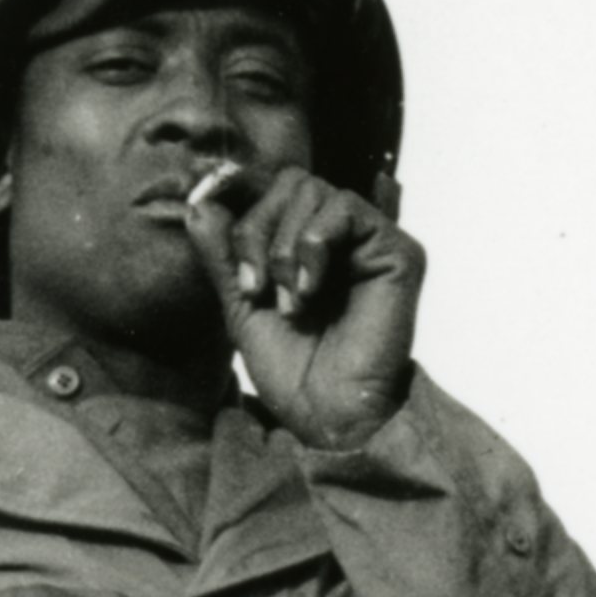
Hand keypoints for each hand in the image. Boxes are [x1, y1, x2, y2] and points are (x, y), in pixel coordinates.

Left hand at [181, 164, 422, 446]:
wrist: (328, 415)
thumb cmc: (292, 372)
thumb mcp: (243, 306)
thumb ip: (224, 256)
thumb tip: (198, 203)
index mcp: (306, 245)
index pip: (272, 190)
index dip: (242, 199)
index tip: (225, 241)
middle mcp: (341, 237)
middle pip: (291, 181)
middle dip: (259, 229)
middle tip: (255, 287)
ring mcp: (370, 241)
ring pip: (314, 191)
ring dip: (286, 246)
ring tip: (288, 301)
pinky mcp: (397, 250)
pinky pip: (347, 208)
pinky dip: (314, 242)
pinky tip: (309, 289)